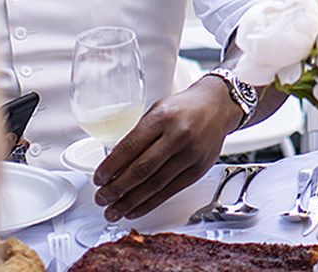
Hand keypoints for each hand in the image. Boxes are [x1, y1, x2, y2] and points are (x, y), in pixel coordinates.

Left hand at [92, 76, 240, 220]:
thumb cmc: (184, 107)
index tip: (99, 178)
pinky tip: (135, 209)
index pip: (130, 146)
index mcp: (162, 117)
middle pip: (141, 170)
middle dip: (117, 189)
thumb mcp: (157, 110)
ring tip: (114, 211)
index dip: (111, 167)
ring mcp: (190, 154)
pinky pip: (170, 191)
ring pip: (155, 185)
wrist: (217, 106)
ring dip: (130, 202)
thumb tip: (115, 164)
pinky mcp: (198, 170)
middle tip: (101, 198)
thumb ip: (139, 134)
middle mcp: (178, 136)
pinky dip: (150, 203)